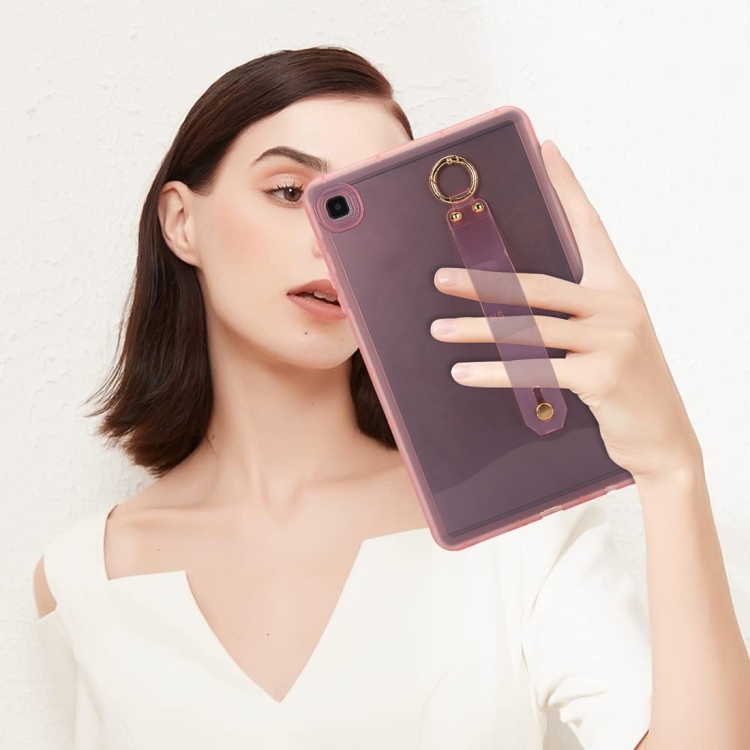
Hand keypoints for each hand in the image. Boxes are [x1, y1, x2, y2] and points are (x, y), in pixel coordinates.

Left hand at [430, 140, 701, 482]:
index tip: (547, 150)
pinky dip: (495, 372)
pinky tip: (463, 372)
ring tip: (438, 330)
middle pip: (538, 285)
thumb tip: (516, 303)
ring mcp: (612, 340)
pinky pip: (534, 370)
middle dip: (484, 283)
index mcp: (620, 288)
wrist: (663, 438)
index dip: (568, 187)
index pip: (590, 227)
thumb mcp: (608, 338)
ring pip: (529, 329)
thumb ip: (575, 315)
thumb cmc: (626, 384)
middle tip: (441, 279)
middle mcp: (619, 306)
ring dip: (477, 331)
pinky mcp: (601, 375)